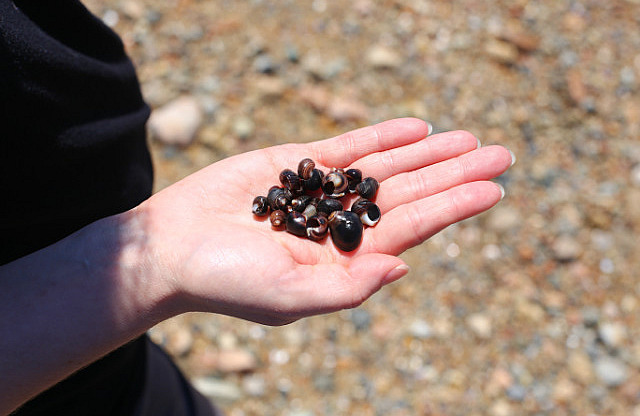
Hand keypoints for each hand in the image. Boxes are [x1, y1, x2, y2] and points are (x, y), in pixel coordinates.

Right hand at [141, 118, 512, 324]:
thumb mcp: (291, 297)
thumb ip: (350, 285)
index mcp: (347, 259)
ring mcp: (321, 192)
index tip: (494, 188)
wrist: (174, 247)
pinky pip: (346, 147)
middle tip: (501, 154)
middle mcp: (341, 224)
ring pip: (385, 168)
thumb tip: (406, 266)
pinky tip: (414, 129)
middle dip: (454, 173)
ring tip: (468, 137)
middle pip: (411, 193)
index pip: (413, 227)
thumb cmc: (227, 282)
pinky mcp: (295, 164)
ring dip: (427, 152)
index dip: (454, 206)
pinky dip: (379, 137)